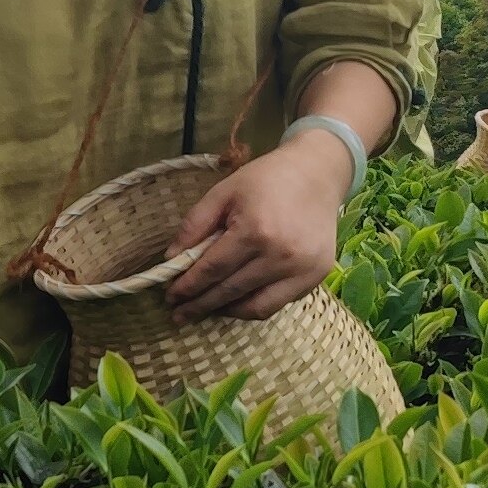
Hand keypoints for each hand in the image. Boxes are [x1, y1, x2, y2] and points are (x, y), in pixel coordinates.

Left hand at [167, 134, 356, 321]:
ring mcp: (302, 270)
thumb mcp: (223, 192)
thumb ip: (194, 225)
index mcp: (255, 230)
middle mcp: (280, 255)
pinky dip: (253, 307)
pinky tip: (235, 303)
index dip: (188, 286)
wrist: (317, 173)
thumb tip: (171, 259)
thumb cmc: (266, 179)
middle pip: (231, 292)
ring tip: (205, 310)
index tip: (170, 296)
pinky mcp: (316, 277)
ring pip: (255, 307)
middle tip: (179, 313)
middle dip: (201, 305)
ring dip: (226, 312)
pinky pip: (278, 304)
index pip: (213, 269)